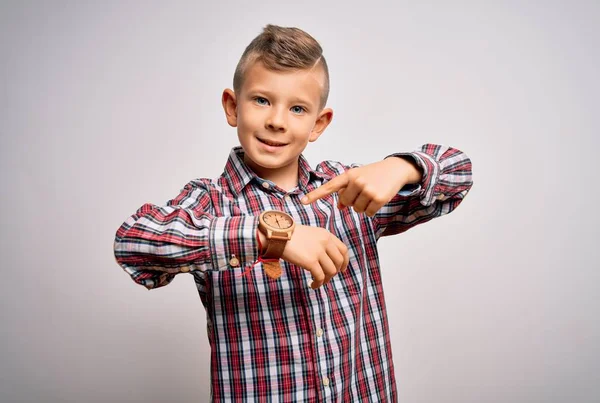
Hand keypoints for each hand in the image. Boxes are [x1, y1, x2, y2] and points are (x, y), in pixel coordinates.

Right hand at [278, 224, 348, 288]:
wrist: (278, 235)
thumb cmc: (291, 236)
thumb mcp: (311, 234)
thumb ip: (322, 243)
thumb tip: (328, 259)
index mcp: (326, 235)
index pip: (343, 249)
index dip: (345, 261)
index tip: (342, 269)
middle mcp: (325, 242)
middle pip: (339, 262)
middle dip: (335, 272)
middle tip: (327, 277)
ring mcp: (319, 252)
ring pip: (331, 271)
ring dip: (326, 280)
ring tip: (317, 281)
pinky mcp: (310, 261)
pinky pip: (320, 277)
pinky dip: (318, 283)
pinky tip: (312, 284)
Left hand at [301, 157, 421, 216]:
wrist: (395, 169)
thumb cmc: (373, 174)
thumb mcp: (358, 178)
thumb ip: (346, 190)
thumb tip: (341, 207)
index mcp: (348, 175)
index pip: (329, 187)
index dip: (315, 195)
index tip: (303, 202)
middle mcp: (356, 181)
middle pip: (346, 203)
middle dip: (353, 201)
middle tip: (364, 191)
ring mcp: (367, 189)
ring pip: (357, 209)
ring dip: (363, 205)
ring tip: (371, 193)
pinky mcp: (378, 198)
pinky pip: (368, 213)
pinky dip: (372, 209)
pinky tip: (378, 198)